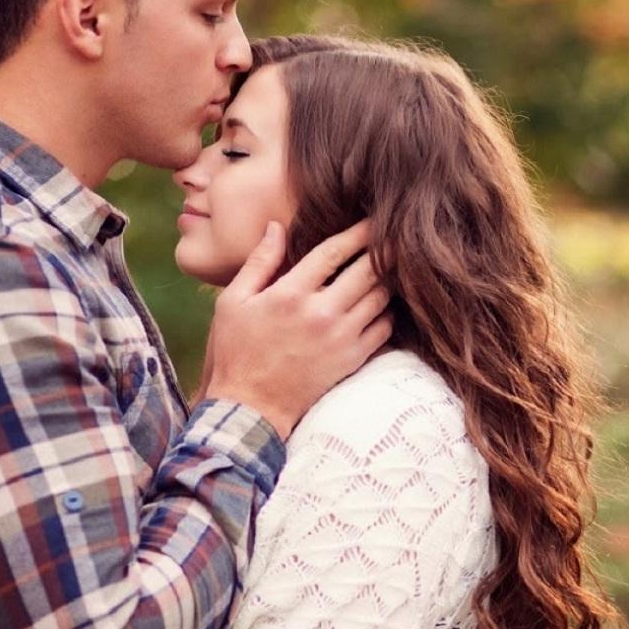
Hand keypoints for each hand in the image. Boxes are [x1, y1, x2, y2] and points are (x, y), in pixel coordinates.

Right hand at [201, 220, 392, 437]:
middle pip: (367, 270)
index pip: (334, 252)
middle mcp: (321, 313)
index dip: (357, 232)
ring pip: (380, 298)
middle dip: (384, 250)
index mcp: (290, 293)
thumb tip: (276, 227)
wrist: (250, 407)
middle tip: (394, 237)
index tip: (372, 221)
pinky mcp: (352, 359)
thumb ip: (259, 262)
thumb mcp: (233, 302)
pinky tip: (382, 304)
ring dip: (387, 279)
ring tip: (391, 267)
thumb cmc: (236, 351)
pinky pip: (384, 328)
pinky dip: (388, 312)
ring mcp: (340, 337)